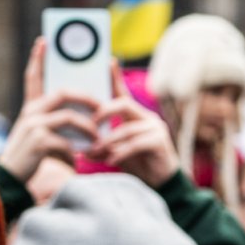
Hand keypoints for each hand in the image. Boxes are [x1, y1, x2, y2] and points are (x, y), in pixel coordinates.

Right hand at [0, 38, 99, 182]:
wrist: (11, 180)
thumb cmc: (34, 157)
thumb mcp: (45, 135)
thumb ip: (60, 123)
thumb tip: (90, 119)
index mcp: (31, 108)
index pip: (33, 77)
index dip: (38, 59)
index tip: (44, 41)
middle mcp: (31, 112)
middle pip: (64, 93)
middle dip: (88, 98)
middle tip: (103, 105)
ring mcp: (33, 125)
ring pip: (70, 116)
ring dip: (89, 127)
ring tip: (99, 138)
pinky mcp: (38, 142)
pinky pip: (68, 140)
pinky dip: (80, 148)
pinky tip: (84, 156)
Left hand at [87, 60, 179, 188]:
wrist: (162, 183)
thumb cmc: (139, 165)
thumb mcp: (117, 152)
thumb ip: (103, 146)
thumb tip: (82, 148)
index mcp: (136, 116)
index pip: (122, 93)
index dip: (114, 77)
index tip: (107, 61)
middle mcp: (147, 118)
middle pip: (123, 104)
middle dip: (103, 113)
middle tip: (89, 125)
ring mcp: (155, 129)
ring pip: (127, 128)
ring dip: (108, 141)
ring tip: (94, 151)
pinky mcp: (160, 142)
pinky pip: (135, 144)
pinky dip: (120, 153)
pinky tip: (111, 161)